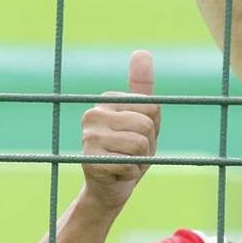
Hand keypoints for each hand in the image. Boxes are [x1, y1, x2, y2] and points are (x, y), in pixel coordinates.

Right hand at [80, 50, 160, 212]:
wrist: (109, 190)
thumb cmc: (128, 153)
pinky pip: (131, 163)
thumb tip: (141, 53)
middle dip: (148, 146)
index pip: (152, 108)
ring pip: (140, 143)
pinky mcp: (90, 159)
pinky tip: (118, 174)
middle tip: (131, 154)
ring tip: (125, 163)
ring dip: (140, 160)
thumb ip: (142, 89)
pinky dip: (131, 173)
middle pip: (146, 124)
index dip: (153, 129)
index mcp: (106, 101)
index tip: (136, 138)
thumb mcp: (142, 119)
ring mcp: (88, 136)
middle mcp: (92, 114)